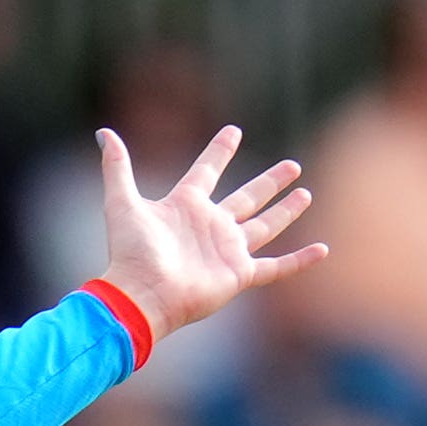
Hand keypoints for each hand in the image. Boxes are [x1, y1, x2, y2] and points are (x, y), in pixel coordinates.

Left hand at [99, 125, 324, 340]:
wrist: (141, 294)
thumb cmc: (130, 252)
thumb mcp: (121, 202)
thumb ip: (116, 167)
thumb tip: (104, 132)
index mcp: (185, 206)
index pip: (206, 171)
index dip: (219, 151)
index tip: (232, 131)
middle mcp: (210, 226)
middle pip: (247, 198)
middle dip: (269, 182)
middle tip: (291, 166)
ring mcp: (226, 251)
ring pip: (265, 226)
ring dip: (286, 211)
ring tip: (305, 193)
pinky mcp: (238, 275)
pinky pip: (275, 266)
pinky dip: (299, 260)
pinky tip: (322, 250)